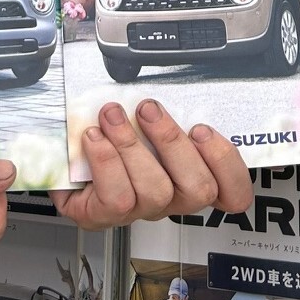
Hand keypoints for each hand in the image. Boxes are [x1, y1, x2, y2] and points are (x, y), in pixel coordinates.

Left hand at [52, 100, 252, 227]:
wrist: (67, 160)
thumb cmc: (115, 135)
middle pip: (197, 188)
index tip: (203, 130)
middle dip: (172, 142)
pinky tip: (94, 137)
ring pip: (154, 190)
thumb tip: (171, 83)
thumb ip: (167, 109)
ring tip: (112, 116)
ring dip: (131, 144)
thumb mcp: (147, 119)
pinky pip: (115, 197)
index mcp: (192, 177)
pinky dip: (104, 160)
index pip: (233, 192)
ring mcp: (139, 209)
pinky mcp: (105, 215)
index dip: (227, 166)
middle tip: (148, 109)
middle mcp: (171, 198)